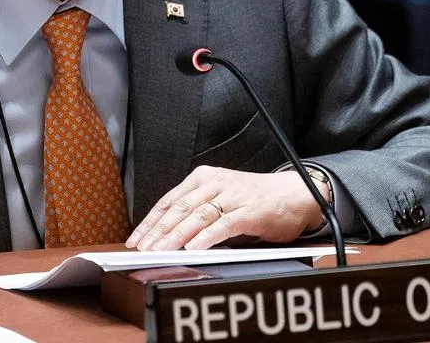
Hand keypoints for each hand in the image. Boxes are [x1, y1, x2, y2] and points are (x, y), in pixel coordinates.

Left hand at [126, 166, 327, 250]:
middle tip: (144, 249)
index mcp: (204, 177)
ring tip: (161, 251)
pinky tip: (193, 249)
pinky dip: (206, 237)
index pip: (170, 200)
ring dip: (177, 236)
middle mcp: (216, 182)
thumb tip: (165, 235)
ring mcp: (234, 195)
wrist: (294, 194)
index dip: (150, 221)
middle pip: (180, 208)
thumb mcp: (220, 197)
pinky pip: (224, 224)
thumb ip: (197, 210)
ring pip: (198, 216)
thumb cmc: (254, 199)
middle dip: (159, 231)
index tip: (136, 239)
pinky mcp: (250, 210)